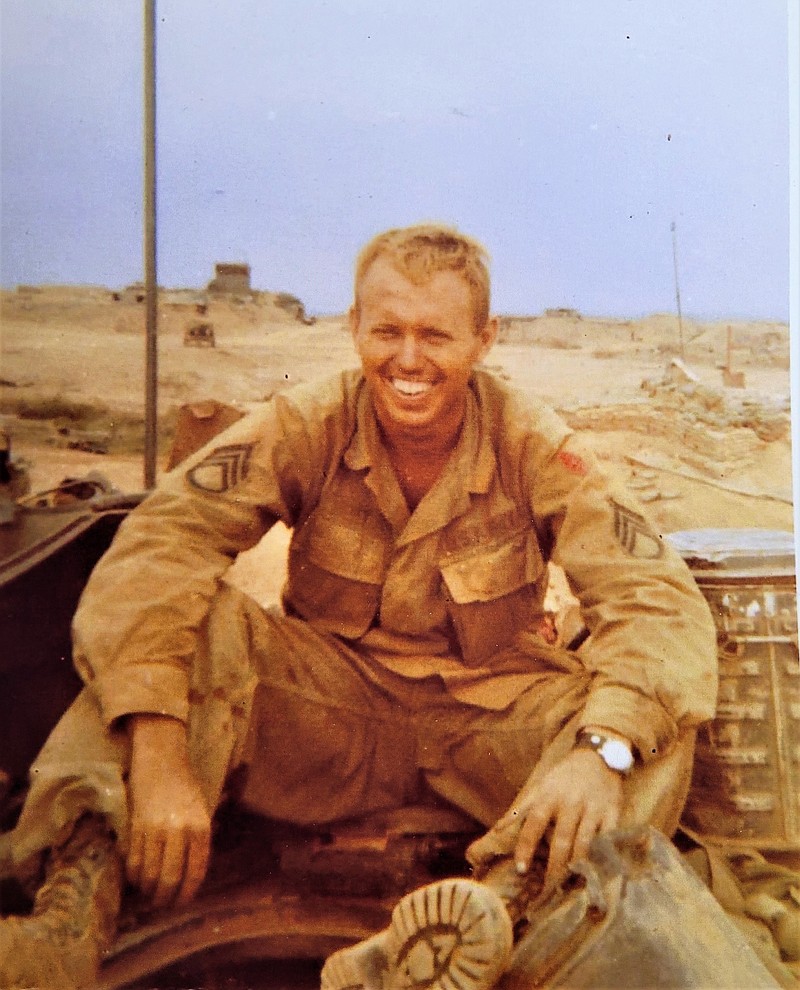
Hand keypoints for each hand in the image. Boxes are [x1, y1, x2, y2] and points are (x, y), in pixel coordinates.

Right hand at [126, 715, 211, 907]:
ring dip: (148, 890)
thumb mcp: (202, 811)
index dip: (187, 893)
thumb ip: (199, 842)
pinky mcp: (135, 827)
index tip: (181, 903)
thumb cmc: (185, 786)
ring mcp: (155, 830)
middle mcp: (179, 831)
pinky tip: (136, 879)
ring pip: (149, 874)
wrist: (161, 760)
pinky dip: (134, 876)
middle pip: (170, 879)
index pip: (195, 872)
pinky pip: (133, 862)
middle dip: (165, 898)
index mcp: (201, 828)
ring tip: (149, 894)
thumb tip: (191, 876)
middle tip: (162, 903)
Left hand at [509, 749, 622, 888]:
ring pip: (585, 845)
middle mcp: (570, 803)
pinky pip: (608, 840)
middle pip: (562, 840)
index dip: (525, 847)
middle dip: (554, 867)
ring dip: (577, 867)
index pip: (533, 824)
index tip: (520, 869)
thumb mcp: (541, 786)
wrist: (599, 755)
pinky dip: (602, 857)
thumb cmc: (564, 776)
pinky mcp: (612, 813)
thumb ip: (521, 809)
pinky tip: (597, 873)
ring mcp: (593, 809)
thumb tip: (497, 829)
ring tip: (569, 887)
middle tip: (548, 889)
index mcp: (549, 796)